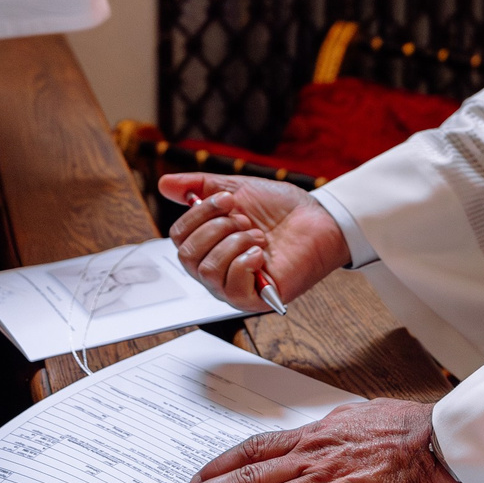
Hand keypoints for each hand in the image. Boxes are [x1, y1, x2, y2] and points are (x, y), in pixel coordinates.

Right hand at [160, 172, 347, 309]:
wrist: (318, 218)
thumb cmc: (280, 208)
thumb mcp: (236, 189)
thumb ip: (200, 186)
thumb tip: (165, 183)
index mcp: (209, 244)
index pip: (179, 237)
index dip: (198, 214)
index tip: (226, 199)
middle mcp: (217, 268)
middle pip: (187, 256)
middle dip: (216, 228)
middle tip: (244, 219)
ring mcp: (235, 285)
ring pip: (206, 271)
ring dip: (233, 243)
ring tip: (257, 235)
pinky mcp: (256, 299)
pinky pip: (230, 290)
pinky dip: (243, 264)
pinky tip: (260, 253)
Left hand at [161, 399, 475, 482]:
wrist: (446, 442)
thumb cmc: (412, 430)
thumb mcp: (362, 418)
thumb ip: (335, 430)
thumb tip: (320, 431)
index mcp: (316, 436)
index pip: (255, 450)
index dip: (219, 466)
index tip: (193, 479)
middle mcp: (313, 457)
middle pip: (247, 475)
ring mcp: (328, 482)